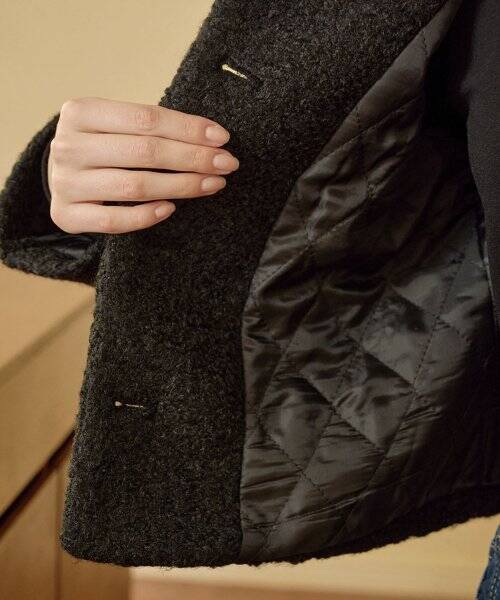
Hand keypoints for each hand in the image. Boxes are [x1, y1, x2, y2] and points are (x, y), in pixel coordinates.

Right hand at [47, 97, 237, 233]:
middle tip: (227, 164)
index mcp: (80, 112)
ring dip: (182, 186)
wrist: (59, 175)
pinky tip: (171, 209)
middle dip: (193, 158)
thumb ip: (152, 128)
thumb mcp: (116, 126)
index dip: (188, 129)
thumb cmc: (101, 148)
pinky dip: (147, 215)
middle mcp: (67, 146)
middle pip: (144, 152)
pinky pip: (115, 221)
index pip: (146, 119)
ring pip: (134, 187)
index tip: (223, 138)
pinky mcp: (66, 215)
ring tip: (213, 184)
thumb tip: (213, 138)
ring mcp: (65, 183)